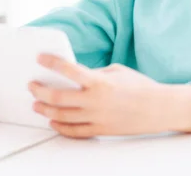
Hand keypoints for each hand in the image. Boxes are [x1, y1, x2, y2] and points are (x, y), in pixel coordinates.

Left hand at [29, 55, 190, 137]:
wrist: (158, 108)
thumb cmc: (140, 86)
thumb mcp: (116, 71)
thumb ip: (94, 73)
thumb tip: (75, 77)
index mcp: (99, 81)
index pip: (68, 69)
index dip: (51, 62)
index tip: (40, 58)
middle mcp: (94, 100)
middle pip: (57, 97)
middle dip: (39, 91)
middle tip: (32, 86)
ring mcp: (96, 118)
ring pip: (61, 117)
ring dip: (45, 110)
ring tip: (37, 105)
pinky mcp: (100, 130)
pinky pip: (74, 132)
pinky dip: (60, 127)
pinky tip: (53, 122)